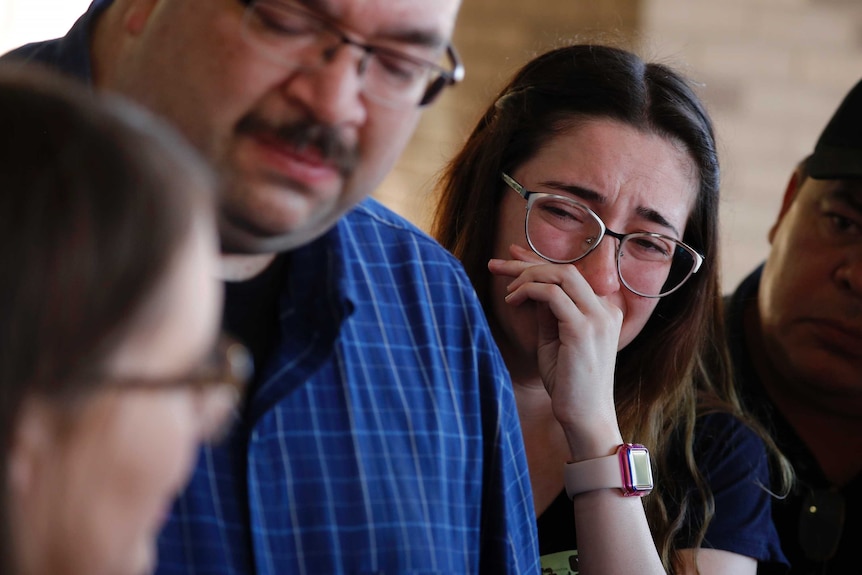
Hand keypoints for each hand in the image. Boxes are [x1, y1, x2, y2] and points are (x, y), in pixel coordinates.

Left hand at [488, 244, 622, 447]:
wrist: (585, 417)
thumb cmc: (568, 383)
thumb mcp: (554, 339)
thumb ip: (548, 312)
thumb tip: (528, 286)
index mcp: (603, 310)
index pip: (570, 274)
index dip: (538, 260)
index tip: (511, 254)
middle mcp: (606, 309)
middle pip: (565, 269)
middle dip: (527, 263)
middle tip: (496, 265)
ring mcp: (598, 317)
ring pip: (561, 275)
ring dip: (528, 276)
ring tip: (508, 293)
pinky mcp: (582, 329)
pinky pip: (553, 294)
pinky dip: (530, 291)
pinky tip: (513, 301)